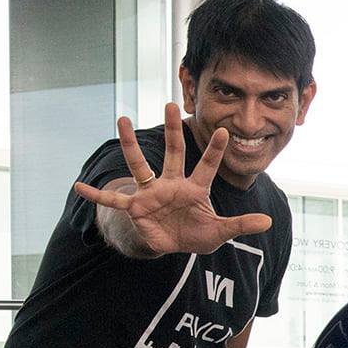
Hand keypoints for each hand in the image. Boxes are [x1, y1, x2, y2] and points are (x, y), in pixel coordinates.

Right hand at [72, 103, 273, 255]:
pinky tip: (79, 187)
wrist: (172, 244)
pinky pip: (114, 200)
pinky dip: (97, 195)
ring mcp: (152, 193)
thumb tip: (268, 220)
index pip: (208, 166)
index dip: (216, 150)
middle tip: (170, 103)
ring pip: (140, 164)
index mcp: (195, 188)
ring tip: (122, 119)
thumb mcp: (221, 231)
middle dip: (172, 129)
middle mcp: (172, 184)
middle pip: (173, 152)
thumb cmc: (196, 232)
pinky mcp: (136, 208)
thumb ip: (241, 224)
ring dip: (131, 144)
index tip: (225, 130)